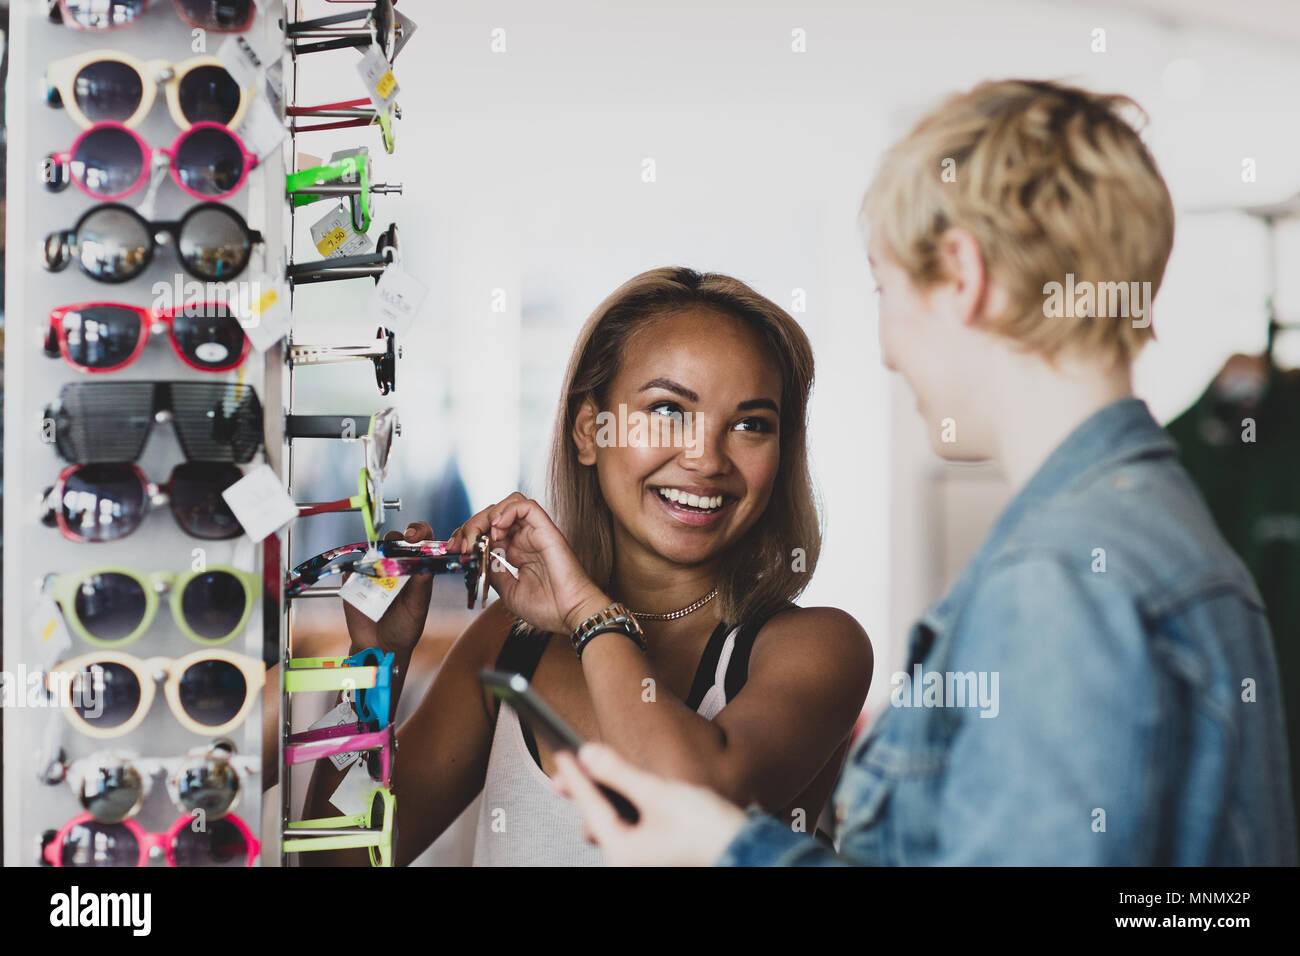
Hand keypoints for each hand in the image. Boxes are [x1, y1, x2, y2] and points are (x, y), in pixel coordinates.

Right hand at [341, 521, 434, 655]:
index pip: (421, 541)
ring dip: (375, 552)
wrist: (380, 647)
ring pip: (373, 549)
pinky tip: (359, 581)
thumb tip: (426, 563)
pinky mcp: (354, 581)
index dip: (419, 532)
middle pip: (395, 540)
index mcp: (416, 569)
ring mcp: (374, 571)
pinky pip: (351, 568)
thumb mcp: (417, 608)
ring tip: (379, 569)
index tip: (413, 537)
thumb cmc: (404, 627)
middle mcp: (396, 566)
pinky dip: (353, 570)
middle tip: (396, 546)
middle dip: (396, 537)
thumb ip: (420, 586)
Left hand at [445, 492, 609, 635]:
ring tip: (478, 537)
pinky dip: (507, 510)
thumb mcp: (507, 592)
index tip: (454, 549)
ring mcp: (535, 532)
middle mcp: (525, 539)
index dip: (468, 535)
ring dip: (486, 516)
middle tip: (461, 545)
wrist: (570, 614)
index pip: (488, 531)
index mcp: (517, 552)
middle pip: (493, 515)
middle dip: (471, 526)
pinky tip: (496, 528)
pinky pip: (525, 506)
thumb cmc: (547, 607)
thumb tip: (476, 558)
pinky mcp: (546, 529)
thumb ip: (493, 572)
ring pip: (508, 504)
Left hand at [552, 743, 748, 865]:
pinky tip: (620, 797)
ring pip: (612, 826)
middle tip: (566, 768)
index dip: (576, 777)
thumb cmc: (708, 829)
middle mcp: (627, 864)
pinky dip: (620, 813)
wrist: (747, 853)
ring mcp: (642, 864)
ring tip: (588, 779)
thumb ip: (620, 773)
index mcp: (623, 853)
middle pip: (598, 819)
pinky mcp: (656, 860)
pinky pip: (628, 833)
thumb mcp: (660, 794)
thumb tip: (588, 755)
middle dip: (584, 792)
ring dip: (602, 801)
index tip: (564, 754)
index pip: (590, 807)